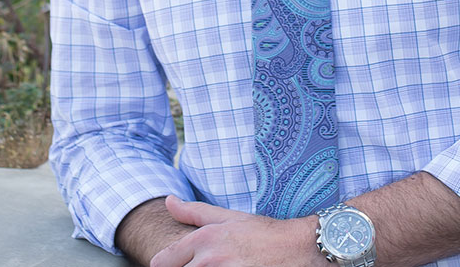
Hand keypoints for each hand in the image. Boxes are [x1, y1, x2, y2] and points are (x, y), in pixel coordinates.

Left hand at [148, 196, 318, 266]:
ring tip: (223, 265)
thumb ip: (194, 211)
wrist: (296, 249)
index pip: (163, 261)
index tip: (176, 264)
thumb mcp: (228, 218)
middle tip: (209, 263)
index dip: (166, 264)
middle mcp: (210, 260)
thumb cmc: (262, 233)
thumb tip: (168, 200)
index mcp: (205, 239)